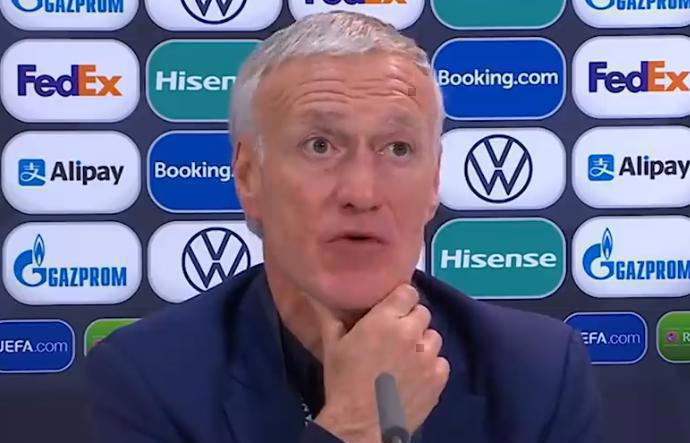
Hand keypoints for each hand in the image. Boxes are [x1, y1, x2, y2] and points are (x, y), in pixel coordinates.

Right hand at [313, 284, 449, 442]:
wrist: (359, 425)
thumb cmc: (342, 382)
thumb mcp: (332, 345)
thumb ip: (329, 316)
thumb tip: (317, 295)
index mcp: (384, 320)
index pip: (408, 292)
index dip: (401, 300)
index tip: (393, 309)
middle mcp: (410, 333)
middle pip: (423, 312)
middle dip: (411, 321)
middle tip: (396, 336)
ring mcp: (428, 356)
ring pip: (434, 336)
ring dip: (422, 343)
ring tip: (406, 357)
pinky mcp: (438, 378)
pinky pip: (442, 361)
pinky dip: (431, 366)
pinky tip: (415, 375)